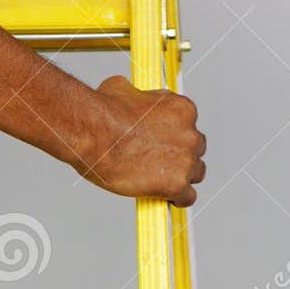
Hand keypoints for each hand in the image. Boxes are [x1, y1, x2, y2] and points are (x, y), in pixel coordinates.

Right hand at [75, 77, 206, 206]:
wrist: (93, 134)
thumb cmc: (104, 113)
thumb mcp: (123, 89)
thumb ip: (138, 96)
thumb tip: (130, 96)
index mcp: (182, 109)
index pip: (189, 126)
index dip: (173, 137)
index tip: (162, 144)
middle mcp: (190, 134)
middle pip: (196, 150)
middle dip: (180, 156)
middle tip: (160, 163)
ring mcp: (185, 160)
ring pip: (195, 174)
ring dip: (181, 177)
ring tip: (161, 182)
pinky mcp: (176, 184)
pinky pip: (187, 197)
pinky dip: (177, 199)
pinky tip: (166, 199)